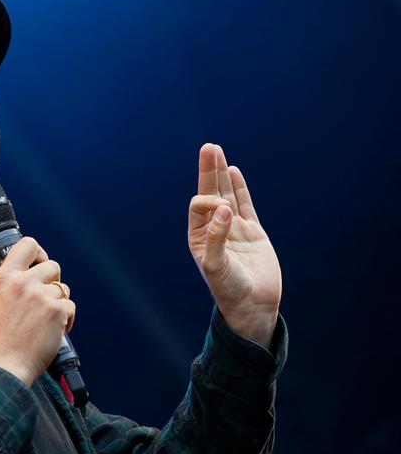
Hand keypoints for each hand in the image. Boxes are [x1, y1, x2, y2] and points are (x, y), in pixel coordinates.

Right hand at [0, 237, 75, 385]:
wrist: (5, 364)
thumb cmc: (1, 338)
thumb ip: (13, 284)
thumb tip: (34, 272)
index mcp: (5, 277)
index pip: (28, 244)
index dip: (40, 253)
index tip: (40, 266)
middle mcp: (23, 282)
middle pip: (53, 266)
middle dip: (54, 282)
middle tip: (45, 301)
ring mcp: (41, 296)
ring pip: (63, 289)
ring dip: (59, 304)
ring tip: (46, 322)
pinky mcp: (57, 311)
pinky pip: (70, 306)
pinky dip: (67, 319)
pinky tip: (54, 332)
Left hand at [188, 144, 281, 348]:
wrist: (252, 306)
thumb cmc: (228, 289)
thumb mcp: (217, 266)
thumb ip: (217, 237)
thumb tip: (224, 208)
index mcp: (199, 236)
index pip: (199, 206)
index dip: (209, 202)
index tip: (224, 212)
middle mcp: (214, 229)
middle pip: (209, 193)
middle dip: (209, 171)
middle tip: (209, 147)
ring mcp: (234, 229)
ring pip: (228, 195)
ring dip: (222, 174)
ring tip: (216, 151)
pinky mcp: (253, 233)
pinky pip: (246, 205)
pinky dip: (241, 188)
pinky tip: (234, 171)